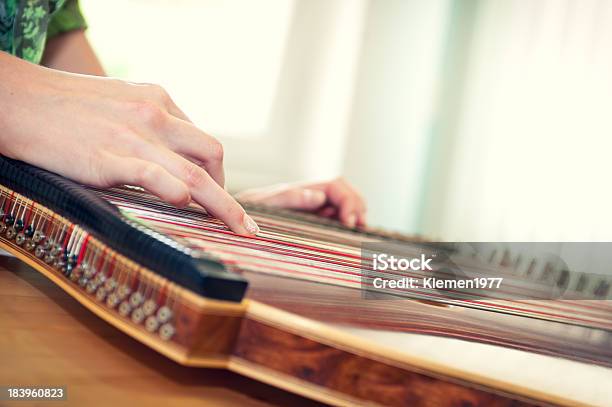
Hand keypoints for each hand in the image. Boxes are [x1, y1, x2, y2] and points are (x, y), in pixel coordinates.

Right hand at [0, 52, 257, 234]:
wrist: (17, 100)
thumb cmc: (66, 106)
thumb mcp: (120, 103)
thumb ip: (149, 126)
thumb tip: (170, 158)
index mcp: (159, 100)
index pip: (202, 140)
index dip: (216, 173)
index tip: (218, 195)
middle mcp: (155, 115)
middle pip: (211, 155)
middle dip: (230, 193)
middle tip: (240, 222)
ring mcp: (134, 136)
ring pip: (194, 173)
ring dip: (223, 205)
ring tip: (240, 229)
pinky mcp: (109, 157)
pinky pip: (155, 175)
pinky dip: (177, 192)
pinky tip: (189, 207)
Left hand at [236, 179, 366, 227]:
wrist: (227, 219)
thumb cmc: (242, 211)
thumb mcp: (262, 204)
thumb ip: (288, 197)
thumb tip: (316, 196)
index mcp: (301, 189)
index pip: (336, 186)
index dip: (348, 202)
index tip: (349, 223)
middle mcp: (308, 196)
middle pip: (345, 192)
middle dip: (357, 206)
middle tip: (359, 227)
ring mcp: (309, 208)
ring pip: (342, 205)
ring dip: (353, 214)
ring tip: (356, 231)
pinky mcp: (308, 221)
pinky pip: (333, 218)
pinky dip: (344, 224)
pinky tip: (345, 234)